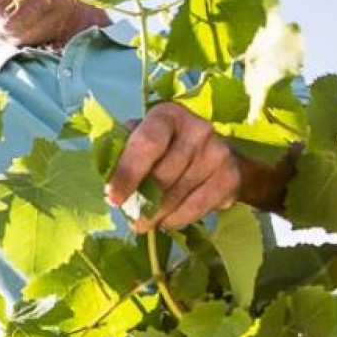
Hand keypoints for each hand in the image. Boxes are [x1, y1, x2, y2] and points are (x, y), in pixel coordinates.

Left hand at [107, 103, 242, 231]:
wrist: (219, 158)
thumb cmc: (168, 148)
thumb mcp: (143, 139)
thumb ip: (124, 152)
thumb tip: (107, 180)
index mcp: (167, 114)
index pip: (146, 144)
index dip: (127, 173)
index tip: (113, 198)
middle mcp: (196, 128)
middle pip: (161, 176)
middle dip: (140, 202)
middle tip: (129, 216)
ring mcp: (217, 152)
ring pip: (175, 196)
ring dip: (155, 215)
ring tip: (144, 221)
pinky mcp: (230, 177)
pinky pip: (195, 207)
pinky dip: (176, 219)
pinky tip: (166, 221)